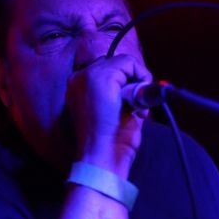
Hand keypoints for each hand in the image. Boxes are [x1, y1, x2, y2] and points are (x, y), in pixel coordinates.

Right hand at [66, 54, 150, 176]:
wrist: (102, 156)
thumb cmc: (108, 142)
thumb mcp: (113, 113)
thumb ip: (120, 94)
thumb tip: (140, 82)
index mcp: (77, 89)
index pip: (106, 71)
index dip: (124, 85)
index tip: (132, 106)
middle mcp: (78, 79)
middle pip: (115, 64)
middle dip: (132, 82)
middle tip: (137, 108)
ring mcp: (87, 75)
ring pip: (124, 62)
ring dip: (138, 81)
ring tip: (137, 107)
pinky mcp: (101, 77)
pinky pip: (129, 63)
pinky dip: (142, 77)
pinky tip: (139, 100)